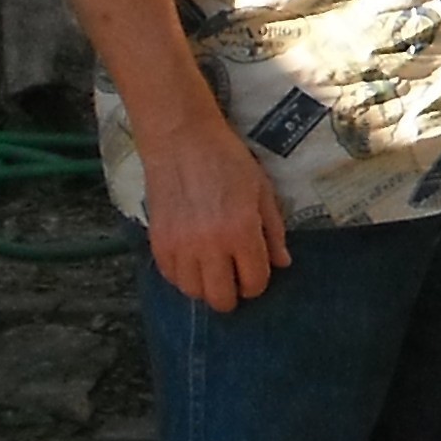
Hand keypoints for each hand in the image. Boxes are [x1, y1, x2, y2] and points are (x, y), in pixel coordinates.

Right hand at [139, 118, 292, 311]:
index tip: (256, 273)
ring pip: (194, 293)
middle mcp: (210, 246)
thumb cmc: (228, 160)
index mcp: (241, 232)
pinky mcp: (158, 243)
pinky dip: (183, 276)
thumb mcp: (262, 190)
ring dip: (206, 286)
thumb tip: (282, 263)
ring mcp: (180, 247)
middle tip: (235, 277)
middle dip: (233, 293)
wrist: (181, 141)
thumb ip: (273, 231)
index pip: (254, 282)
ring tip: (212, 269)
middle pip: (221, 299)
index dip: (258, 283)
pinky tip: (192, 260)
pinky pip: (171, 278)